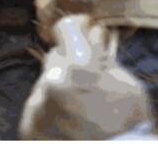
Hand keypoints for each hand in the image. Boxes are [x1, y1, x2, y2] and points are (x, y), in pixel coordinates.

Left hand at [19, 15, 153, 139]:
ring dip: (61, 87)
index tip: (86, 32)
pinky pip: (40, 106)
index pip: (66, 28)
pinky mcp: (29, 126)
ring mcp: (36, 106)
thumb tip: (96, 38)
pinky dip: (52, 109)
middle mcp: (49, 83)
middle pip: (55, 56)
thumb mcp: (129, 88)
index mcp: (77, 68)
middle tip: (90, 78)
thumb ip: (107, 61)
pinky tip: (70, 121)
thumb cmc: (128, 128)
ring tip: (81, 106)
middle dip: (71, 62)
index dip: (78, 29)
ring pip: (46, 82)